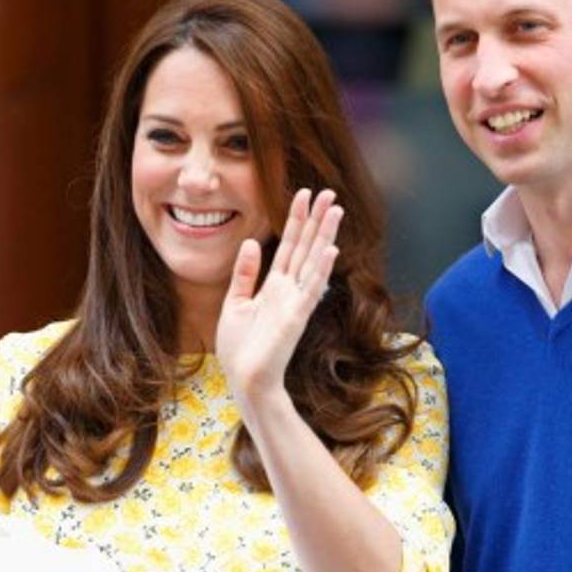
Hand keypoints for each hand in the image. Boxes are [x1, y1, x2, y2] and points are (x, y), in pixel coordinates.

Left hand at [216, 188, 342, 406]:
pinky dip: (321, 268)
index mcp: (274, 286)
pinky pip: (311, 288)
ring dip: (325, 235)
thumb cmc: (240, 349)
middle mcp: (289, 290)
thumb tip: (251, 243)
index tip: (304, 195)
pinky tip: (330, 249)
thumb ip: (245, 274)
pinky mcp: (297, 316)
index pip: (289, 246)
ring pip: (313, 261)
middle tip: (329, 192)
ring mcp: (296, 301)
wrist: (245, 379)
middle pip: (306, 247)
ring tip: (335, 209)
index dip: (297, 220)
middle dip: (316, 219)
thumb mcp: (235, 303)